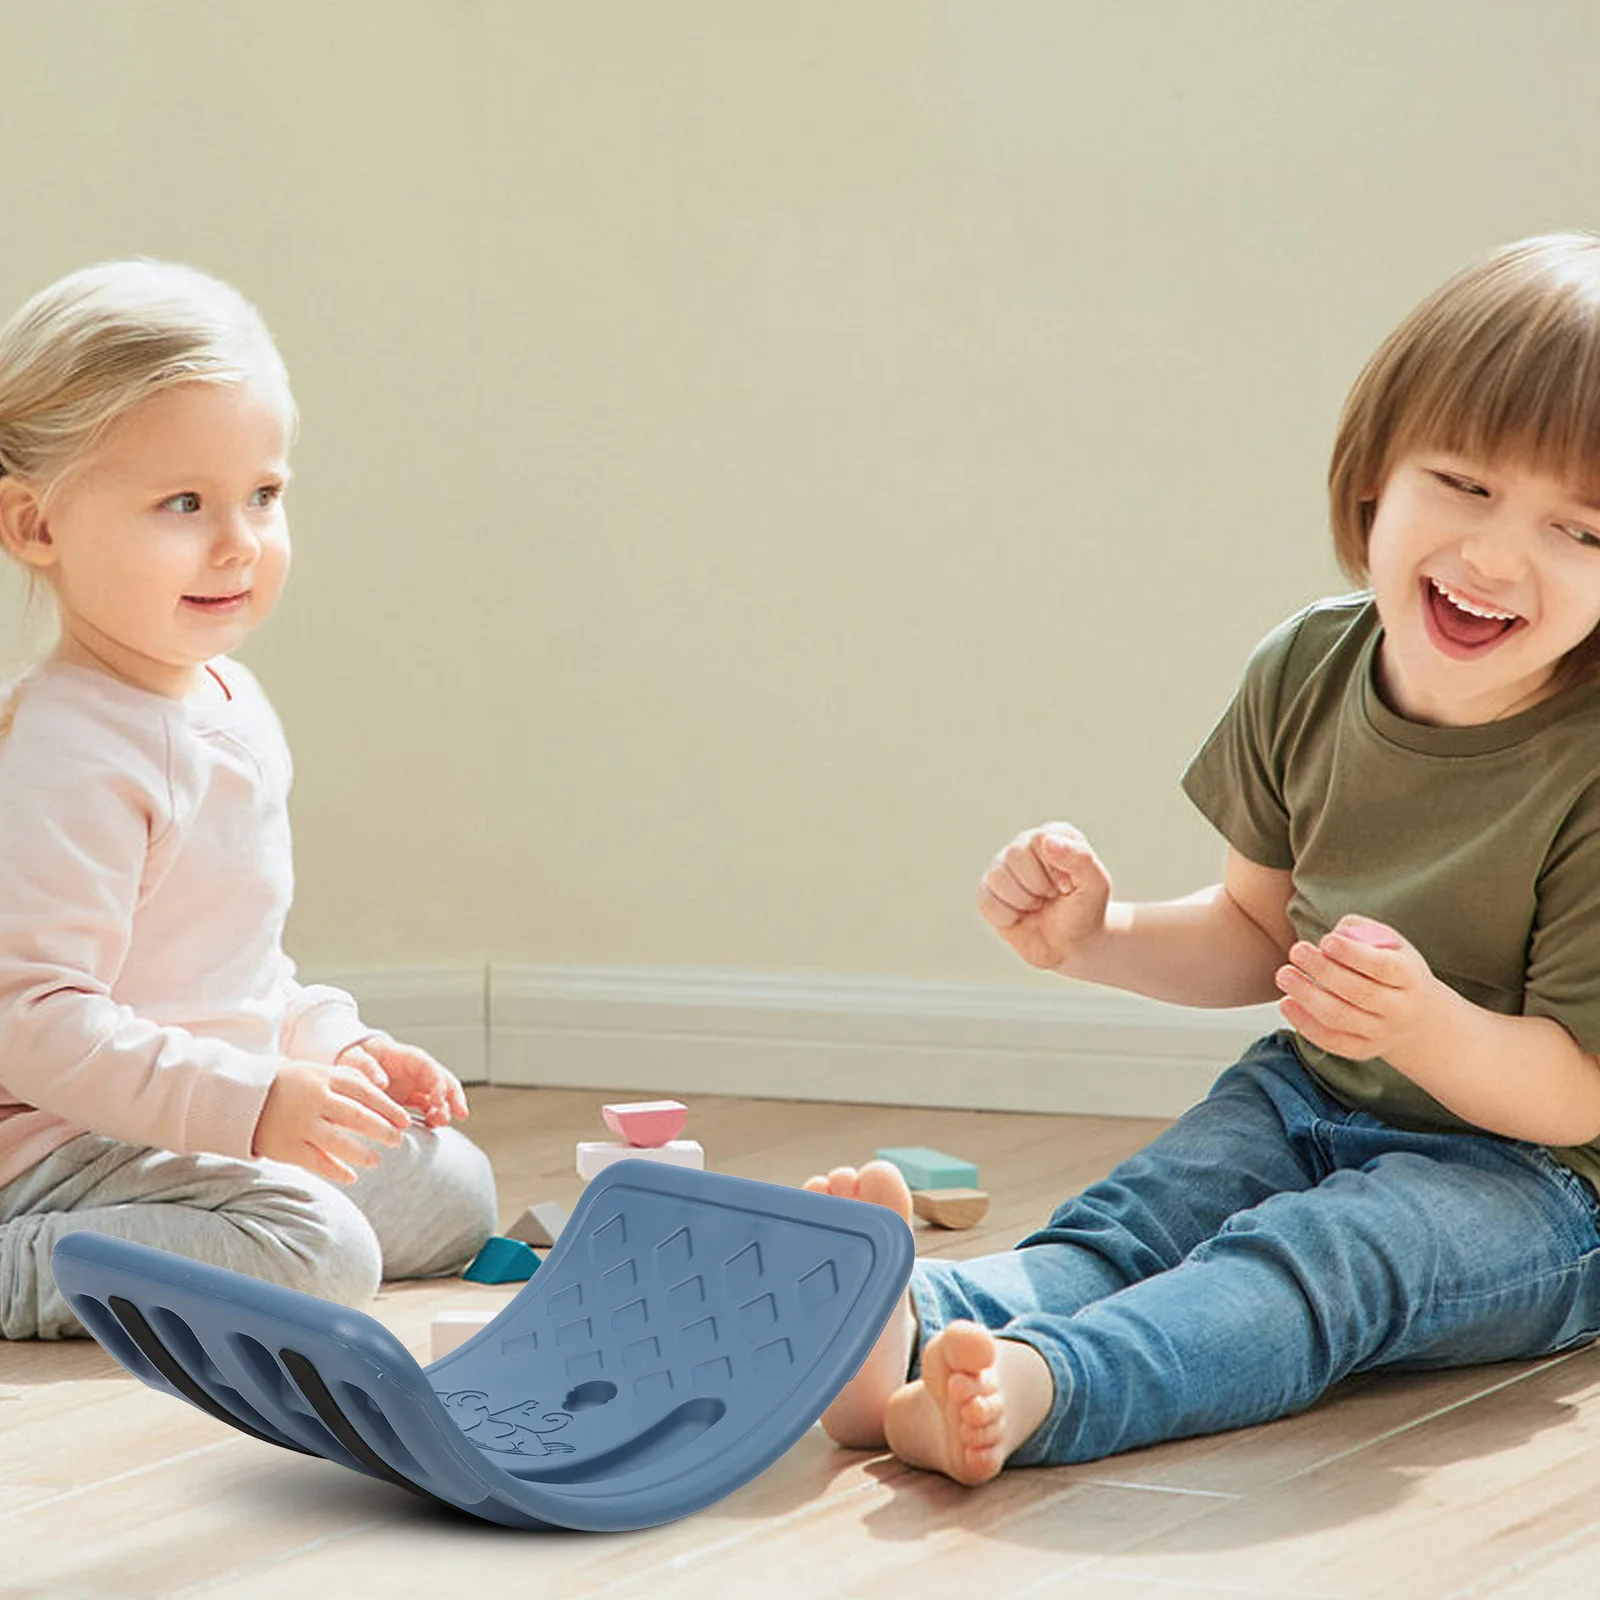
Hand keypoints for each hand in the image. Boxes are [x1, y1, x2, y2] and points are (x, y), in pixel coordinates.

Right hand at [253, 1059, 410, 1184]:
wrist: (240, 1097)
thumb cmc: (288, 1084)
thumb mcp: (315, 1072)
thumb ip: (345, 1081)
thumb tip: (383, 1093)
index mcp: (323, 1078)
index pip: (365, 1092)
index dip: (388, 1106)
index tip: (405, 1118)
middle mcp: (314, 1101)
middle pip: (357, 1116)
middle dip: (382, 1130)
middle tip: (399, 1139)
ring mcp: (300, 1125)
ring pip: (339, 1142)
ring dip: (362, 1153)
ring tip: (376, 1160)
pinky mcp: (287, 1147)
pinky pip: (317, 1162)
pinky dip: (336, 1171)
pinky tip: (352, 1176)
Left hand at [338, 1032, 468, 1128]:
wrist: (352, 1063)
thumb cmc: (357, 1056)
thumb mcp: (356, 1057)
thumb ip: (367, 1067)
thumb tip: (381, 1083)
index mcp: (409, 1058)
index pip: (431, 1068)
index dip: (439, 1084)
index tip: (438, 1101)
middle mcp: (417, 1072)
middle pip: (445, 1081)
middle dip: (455, 1097)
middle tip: (459, 1114)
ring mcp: (416, 1086)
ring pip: (441, 1096)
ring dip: (446, 1109)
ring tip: (441, 1123)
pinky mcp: (410, 1100)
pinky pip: (429, 1108)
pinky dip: (433, 1117)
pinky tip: (432, 1126)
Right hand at [976, 823, 1112, 969]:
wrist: (1071, 946)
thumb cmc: (1085, 912)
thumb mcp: (1096, 886)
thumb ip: (1081, 858)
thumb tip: (1048, 841)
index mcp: (1052, 835)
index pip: (1040, 838)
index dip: (1054, 869)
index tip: (1068, 886)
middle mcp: (1023, 845)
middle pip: (1015, 855)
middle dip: (1038, 886)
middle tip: (1052, 896)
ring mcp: (1002, 868)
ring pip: (998, 878)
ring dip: (1023, 902)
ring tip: (1037, 905)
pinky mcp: (988, 892)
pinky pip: (987, 901)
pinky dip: (1008, 916)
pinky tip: (1021, 915)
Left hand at [1274, 915, 1447, 1062]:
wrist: (1416, 1017)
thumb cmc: (1391, 968)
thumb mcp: (1388, 943)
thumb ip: (1361, 932)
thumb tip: (1335, 935)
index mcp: (1409, 977)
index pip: (1383, 967)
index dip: (1353, 954)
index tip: (1325, 940)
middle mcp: (1399, 1009)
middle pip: (1359, 992)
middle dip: (1323, 970)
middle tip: (1296, 950)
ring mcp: (1381, 1033)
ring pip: (1340, 1018)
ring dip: (1308, 996)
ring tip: (1284, 975)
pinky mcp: (1362, 1050)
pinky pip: (1331, 1041)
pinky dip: (1305, 1024)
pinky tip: (1286, 1002)